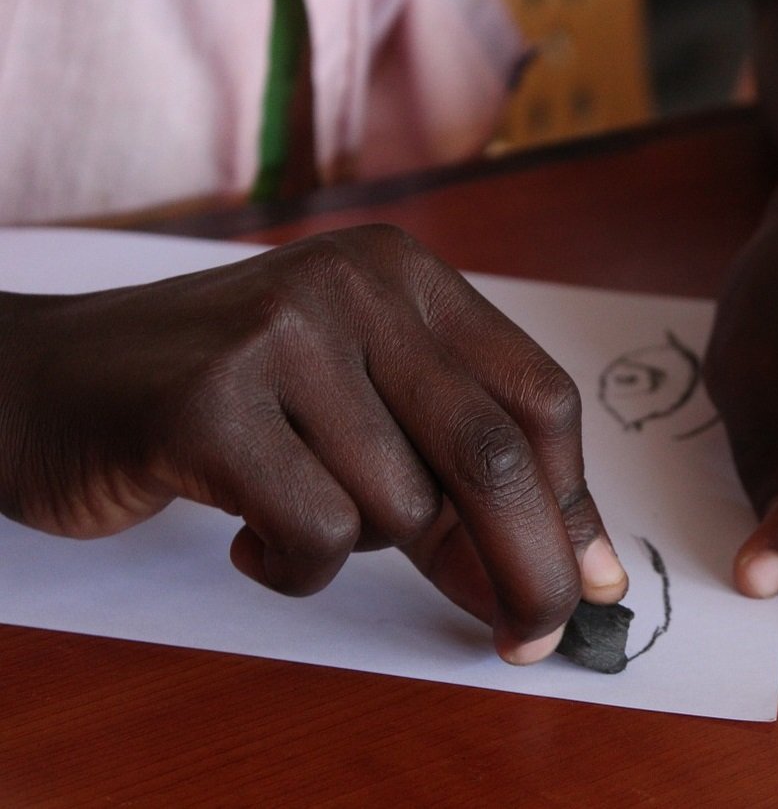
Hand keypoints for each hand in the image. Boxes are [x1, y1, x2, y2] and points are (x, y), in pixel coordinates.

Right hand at [0, 224, 626, 662]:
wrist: (46, 384)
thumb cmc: (229, 407)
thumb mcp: (362, 414)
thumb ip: (459, 477)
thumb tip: (575, 575)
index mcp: (408, 277)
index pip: (537, 398)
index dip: (572, 504)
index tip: (586, 582)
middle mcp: (355, 286)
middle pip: (493, 454)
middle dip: (529, 566)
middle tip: (534, 638)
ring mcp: (280, 335)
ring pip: (398, 507)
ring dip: (364, 547)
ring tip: (295, 506)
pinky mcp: (209, 402)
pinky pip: (315, 535)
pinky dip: (295, 566)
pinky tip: (247, 534)